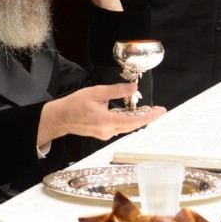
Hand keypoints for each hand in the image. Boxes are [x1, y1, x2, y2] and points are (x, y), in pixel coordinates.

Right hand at [37, 82, 165, 145]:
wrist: (60, 118)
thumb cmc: (74, 105)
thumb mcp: (96, 92)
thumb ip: (116, 91)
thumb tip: (133, 87)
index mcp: (106, 121)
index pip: (133, 121)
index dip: (149, 117)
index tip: (160, 112)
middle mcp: (107, 131)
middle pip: (132, 125)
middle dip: (146, 117)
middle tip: (158, 109)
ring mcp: (105, 134)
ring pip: (126, 126)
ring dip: (137, 118)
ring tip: (147, 109)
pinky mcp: (103, 134)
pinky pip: (119, 126)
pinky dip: (127, 119)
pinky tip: (130, 112)